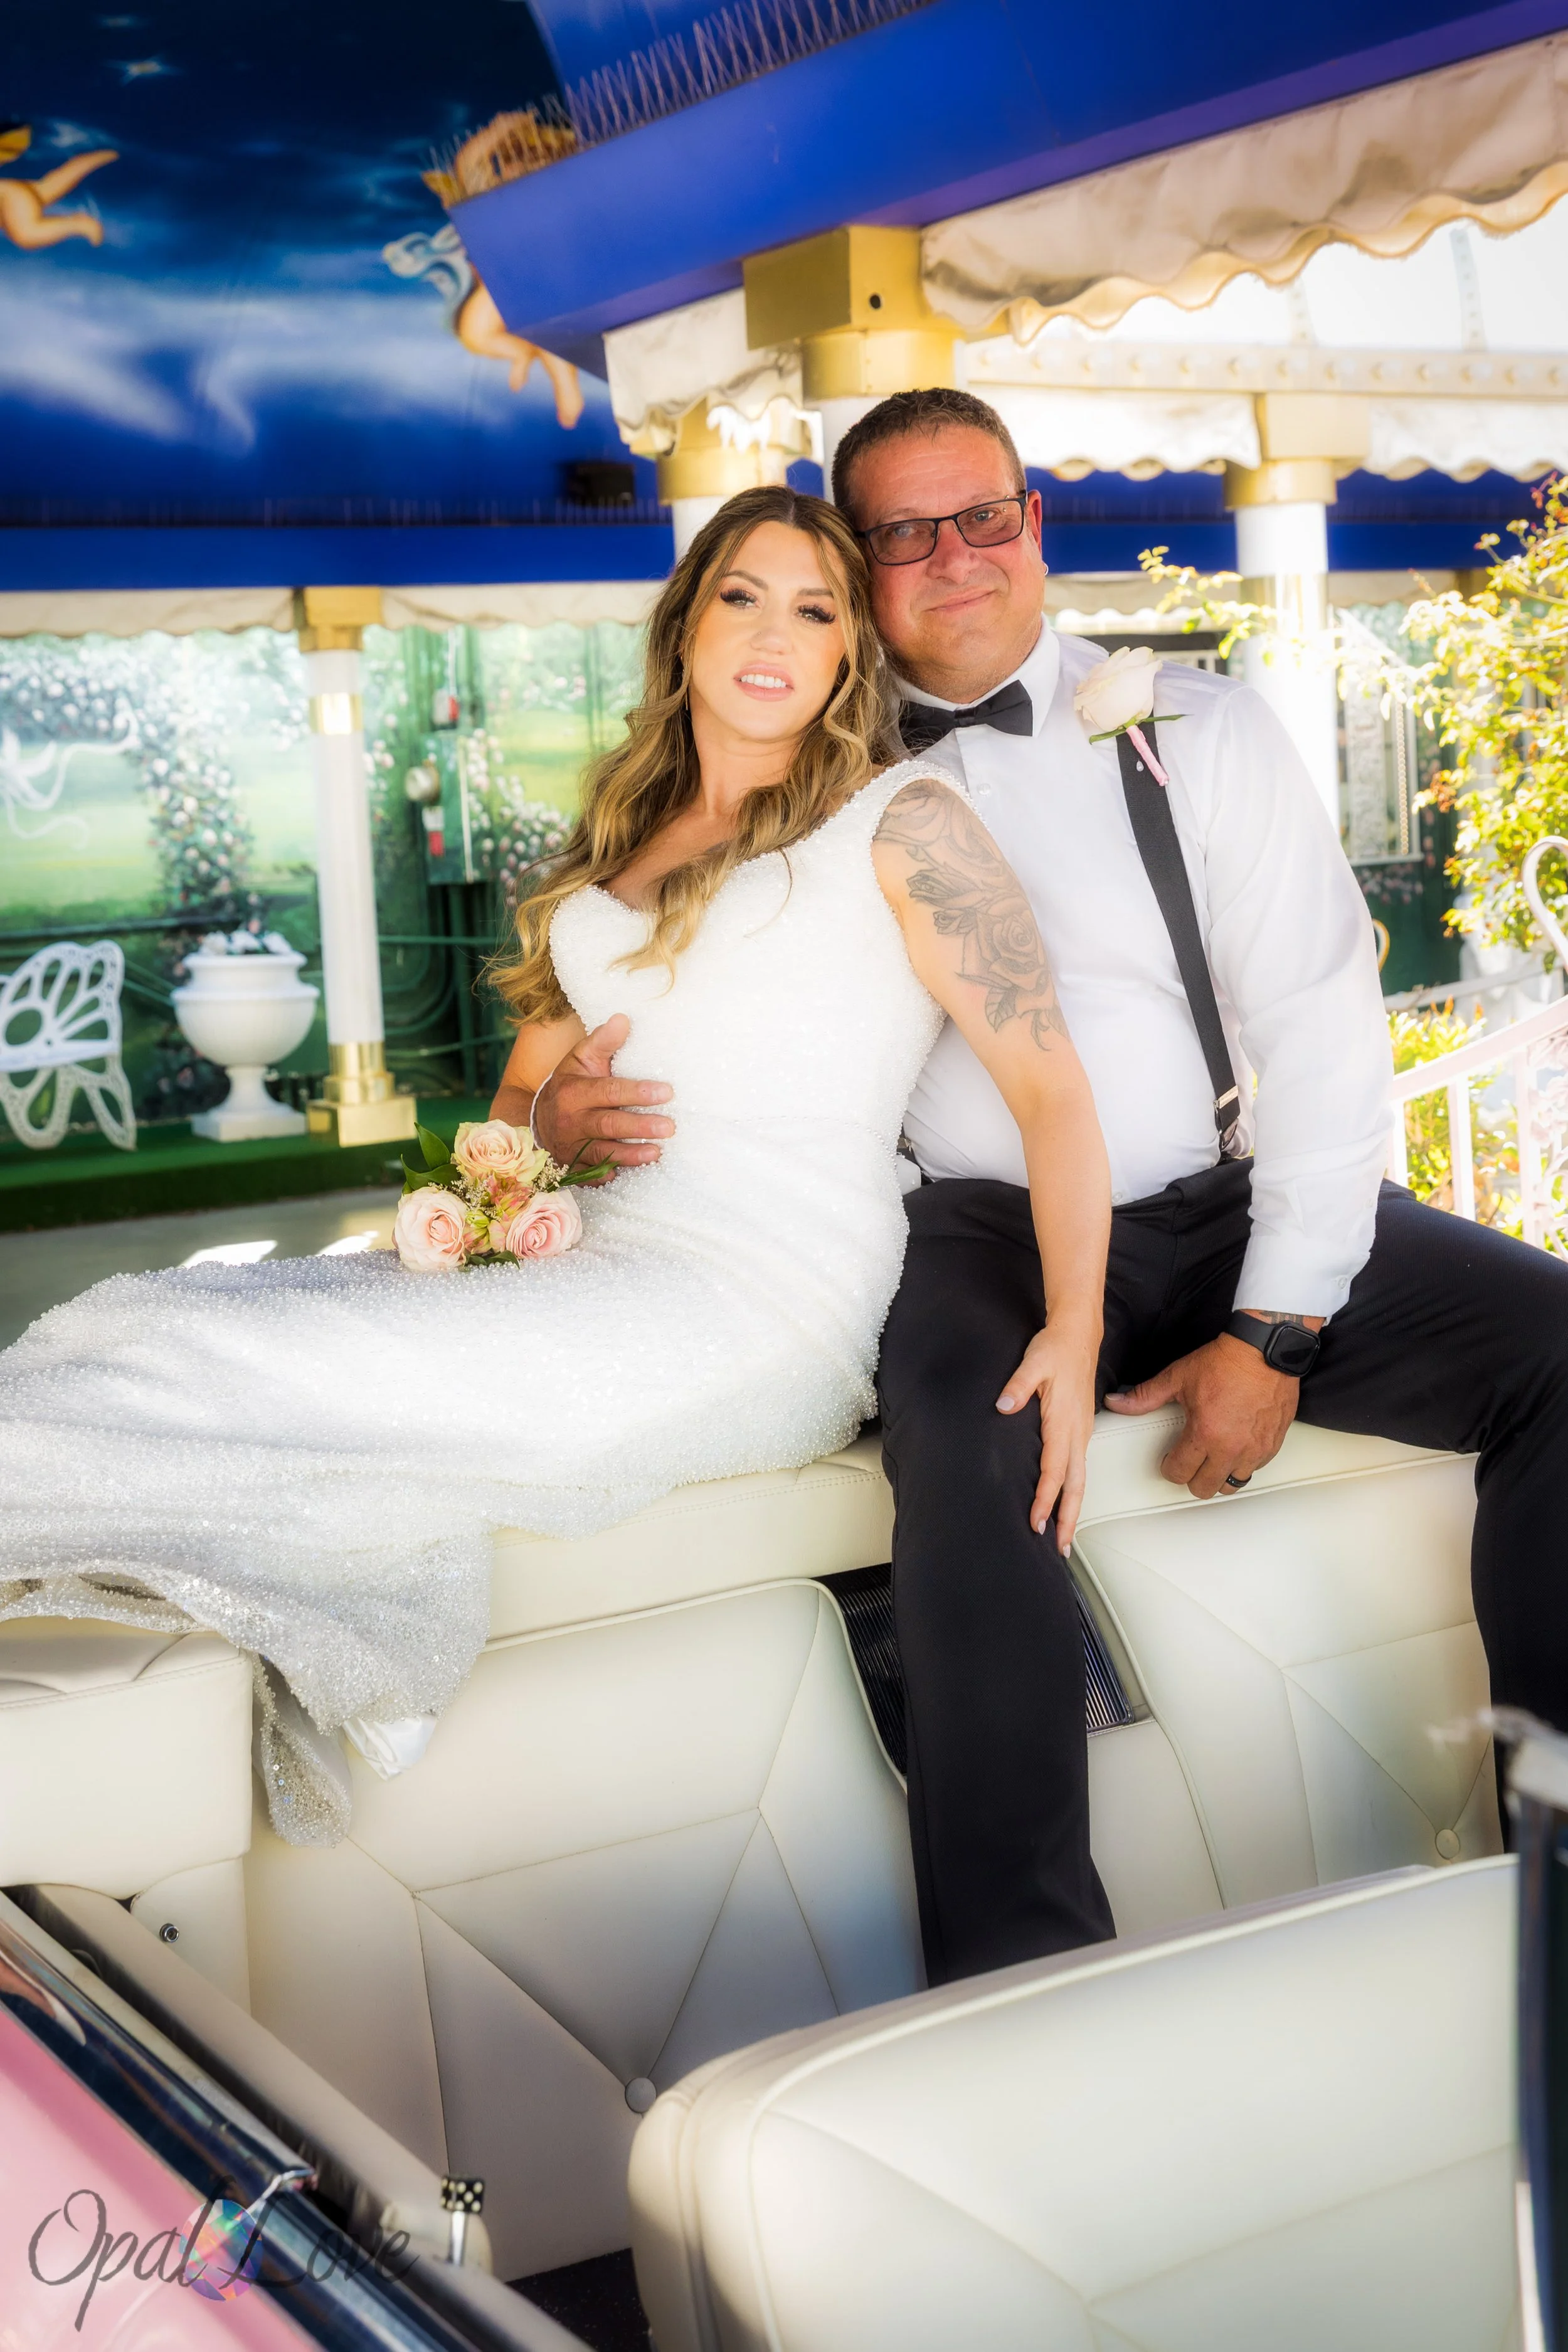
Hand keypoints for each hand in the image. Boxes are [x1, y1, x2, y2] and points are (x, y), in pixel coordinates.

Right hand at [533, 1015, 673, 1179]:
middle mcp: (571, 1120)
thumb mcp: (580, 1058)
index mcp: (574, 1091)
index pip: (609, 1091)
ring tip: (657, 1153)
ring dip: (630, 1155)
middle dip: (639, 1126)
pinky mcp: (572, 1166)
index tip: (666, 1092)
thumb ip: (602, 1041)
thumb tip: (623, 1019)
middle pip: (608, 1124)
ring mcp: (571, 1146)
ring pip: (602, 1152)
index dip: (637, 1092)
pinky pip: (591, 1174)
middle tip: (669, 1127)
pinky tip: (628, 1175)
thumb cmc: (569, 1083)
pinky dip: (607, 1175)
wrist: (536, 1119)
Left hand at [996, 1324, 1098, 1552]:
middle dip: (1068, 1519)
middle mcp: (1077, 1433)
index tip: (1036, 1522)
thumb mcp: (1033, 1363)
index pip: (1054, 1470)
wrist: (1078, 1335)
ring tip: (1065, 1536)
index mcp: (1064, 1422)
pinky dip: (1073, 1491)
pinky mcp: (1080, 1430)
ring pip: (1079, 1480)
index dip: (1045, 1499)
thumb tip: (1004, 1405)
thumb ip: (1018, 1385)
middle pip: (1075, 1486)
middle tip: (1061, 1548)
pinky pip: (1078, 1468)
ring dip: (1072, 1509)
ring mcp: (1081, 1433)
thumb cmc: (1055, 1349)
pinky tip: (1065, 1501)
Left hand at [1103, 1332, 1299, 1497]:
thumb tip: (1116, 1402)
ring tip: (1212, 1460)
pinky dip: (1242, 1465)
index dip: (1169, 1468)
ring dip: (1218, 1476)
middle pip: (1205, 1488)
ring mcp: (1254, 1449)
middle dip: (1192, 1477)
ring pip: (1231, 1485)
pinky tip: (1235, 1450)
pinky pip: (1254, 1470)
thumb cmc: (1226, 1362)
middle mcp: (1231, 1447)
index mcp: (1205, 1433)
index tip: (1170, 1460)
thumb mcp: (1178, 1378)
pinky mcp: (1272, 1445)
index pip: (1179, 1473)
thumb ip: (1145, 1396)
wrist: (1264, 1350)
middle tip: (1190, 1461)